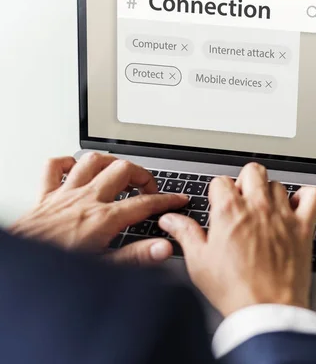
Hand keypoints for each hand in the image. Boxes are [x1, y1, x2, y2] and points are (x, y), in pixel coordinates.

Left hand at [10, 154, 188, 264]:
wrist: (21, 266)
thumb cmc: (56, 269)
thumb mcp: (104, 268)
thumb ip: (137, 257)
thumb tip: (163, 248)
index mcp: (103, 219)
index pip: (144, 203)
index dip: (167, 200)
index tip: (178, 199)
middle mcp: (86, 200)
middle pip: (122, 170)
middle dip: (142, 175)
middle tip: (149, 188)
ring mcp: (64, 194)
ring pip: (92, 161)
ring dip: (109, 163)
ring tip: (120, 172)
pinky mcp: (44, 196)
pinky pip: (54, 167)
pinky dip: (67, 163)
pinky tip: (77, 169)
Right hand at [159, 163, 315, 316]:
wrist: (266, 310)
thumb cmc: (234, 289)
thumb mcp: (199, 262)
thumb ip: (186, 234)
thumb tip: (171, 220)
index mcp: (229, 212)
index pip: (221, 181)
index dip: (218, 192)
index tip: (219, 204)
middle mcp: (257, 207)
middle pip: (253, 171)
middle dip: (245, 181)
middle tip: (242, 201)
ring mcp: (282, 215)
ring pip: (278, 184)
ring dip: (270, 193)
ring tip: (265, 210)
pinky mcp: (303, 227)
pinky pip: (312, 196)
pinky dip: (306, 196)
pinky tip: (296, 206)